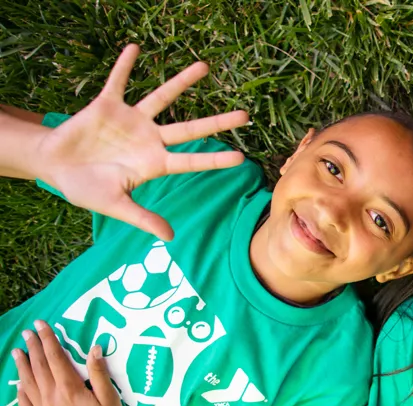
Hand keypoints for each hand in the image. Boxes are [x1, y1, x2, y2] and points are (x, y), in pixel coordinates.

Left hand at [12, 320, 131, 405]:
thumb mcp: (111, 400)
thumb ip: (100, 374)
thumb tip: (94, 348)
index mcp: (69, 389)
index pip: (55, 358)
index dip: (48, 340)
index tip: (41, 325)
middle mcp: (51, 398)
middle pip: (39, 367)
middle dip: (33, 348)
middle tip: (28, 332)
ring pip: (28, 384)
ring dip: (22, 366)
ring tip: (17, 352)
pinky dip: (20, 392)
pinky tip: (19, 385)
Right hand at [34, 44, 248, 239]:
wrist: (54, 167)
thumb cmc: (86, 189)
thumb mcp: (115, 206)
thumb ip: (143, 218)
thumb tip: (170, 237)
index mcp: (154, 163)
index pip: (192, 161)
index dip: (215, 159)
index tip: (241, 158)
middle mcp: (150, 140)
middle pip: (190, 128)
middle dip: (218, 122)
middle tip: (246, 115)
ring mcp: (131, 121)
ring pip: (162, 98)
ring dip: (182, 83)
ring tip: (204, 67)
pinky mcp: (106, 106)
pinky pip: (118, 82)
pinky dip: (124, 66)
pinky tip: (135, 49)